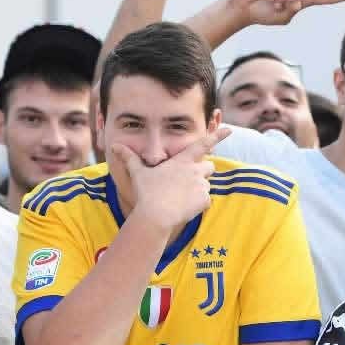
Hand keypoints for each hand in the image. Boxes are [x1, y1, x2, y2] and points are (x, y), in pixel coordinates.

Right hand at [110, 127, 230, 226]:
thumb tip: (114, 146)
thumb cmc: (147, 192)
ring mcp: (202, 185)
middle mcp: (195, 170)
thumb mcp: (138, 173)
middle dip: (204, 171)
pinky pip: (206, 201)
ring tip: (181, 198)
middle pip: (210, 166)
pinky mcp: (205, 200)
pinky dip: (198, 204)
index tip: (229, 130)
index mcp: (182, 161)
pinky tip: (184, 208)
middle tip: (189, 180)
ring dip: (198, 190)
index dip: (217, 136)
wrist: (156, 215)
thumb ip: (130, 158)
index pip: (203, 144)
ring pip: (207, 186)